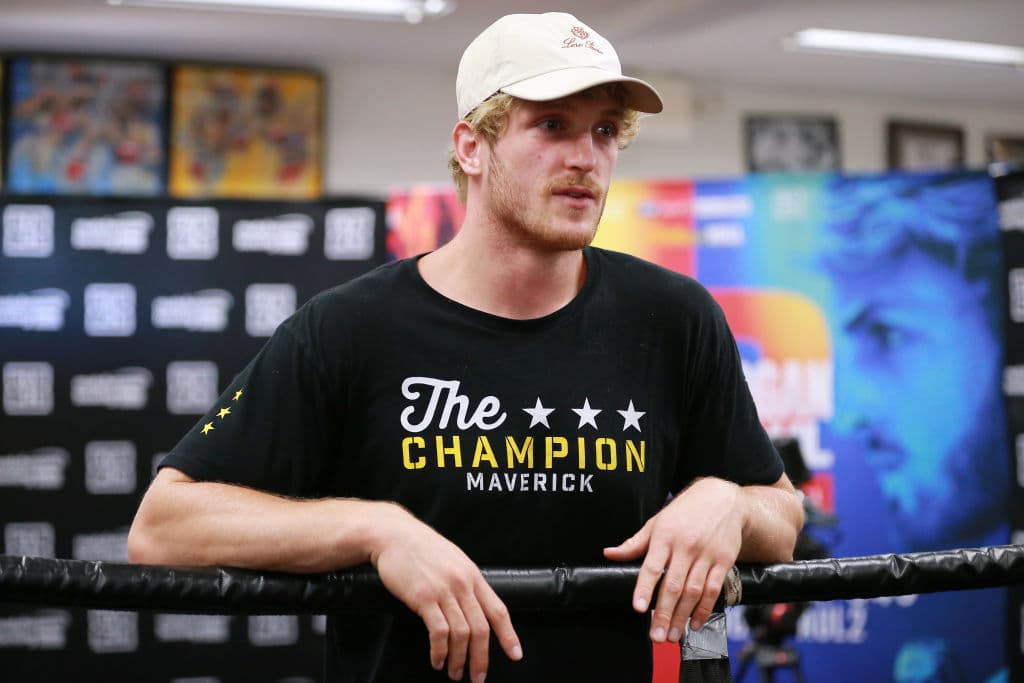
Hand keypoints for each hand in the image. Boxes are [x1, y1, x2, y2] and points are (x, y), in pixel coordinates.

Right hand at [368, 503, 522, 680]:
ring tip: (455, 673)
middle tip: (478, 678)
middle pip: (481, 629)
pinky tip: (437, 660)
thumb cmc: (421, 548)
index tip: (515, 655)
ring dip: (459, 660)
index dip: (509, 635)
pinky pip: (438, 632)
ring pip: (461, 634)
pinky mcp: (423, 598)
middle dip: (481, 659)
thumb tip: (475, 605)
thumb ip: (465, 581)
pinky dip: (440, 651)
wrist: (393, 535)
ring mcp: (444, 591)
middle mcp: (463, 584)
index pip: (498, 610)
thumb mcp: (453, 559)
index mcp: (473, 575)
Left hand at [603, 477, 744, 642]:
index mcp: (665, 536)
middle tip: (656, 636)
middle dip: (663, 613)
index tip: (638, 607)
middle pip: (673, 585)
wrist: (723, 499)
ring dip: (682, 616)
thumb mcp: (657, 522)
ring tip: (672, 635)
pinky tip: (695, 623)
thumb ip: (634, 543)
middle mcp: (686, 547)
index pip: (652, 566)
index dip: (644, 588)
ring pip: (693, 591)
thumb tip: (609, 553)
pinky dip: (704, 609)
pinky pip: (713, 590)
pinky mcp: (723, 561)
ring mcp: (706, 555)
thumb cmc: (685, 511)